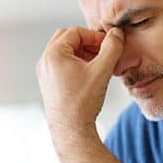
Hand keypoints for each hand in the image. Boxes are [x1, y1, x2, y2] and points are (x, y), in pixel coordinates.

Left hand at [36, 26, 123, 142]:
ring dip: (83, 52)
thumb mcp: (102, 70)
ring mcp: (46, 73)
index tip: (109, 45)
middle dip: (88, 42)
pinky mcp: (50, 83)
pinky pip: (63, 64)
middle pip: (68, 39)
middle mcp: (46, 61)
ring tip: (99, 63)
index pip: (76, 32)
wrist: (71, 129)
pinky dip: (77, 63)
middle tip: (102, 52)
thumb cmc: (83, 102)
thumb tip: (117, 33)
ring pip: (65, 52)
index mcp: (54, 54)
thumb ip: (112, 48)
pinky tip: (90, 74)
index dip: (95, 36)